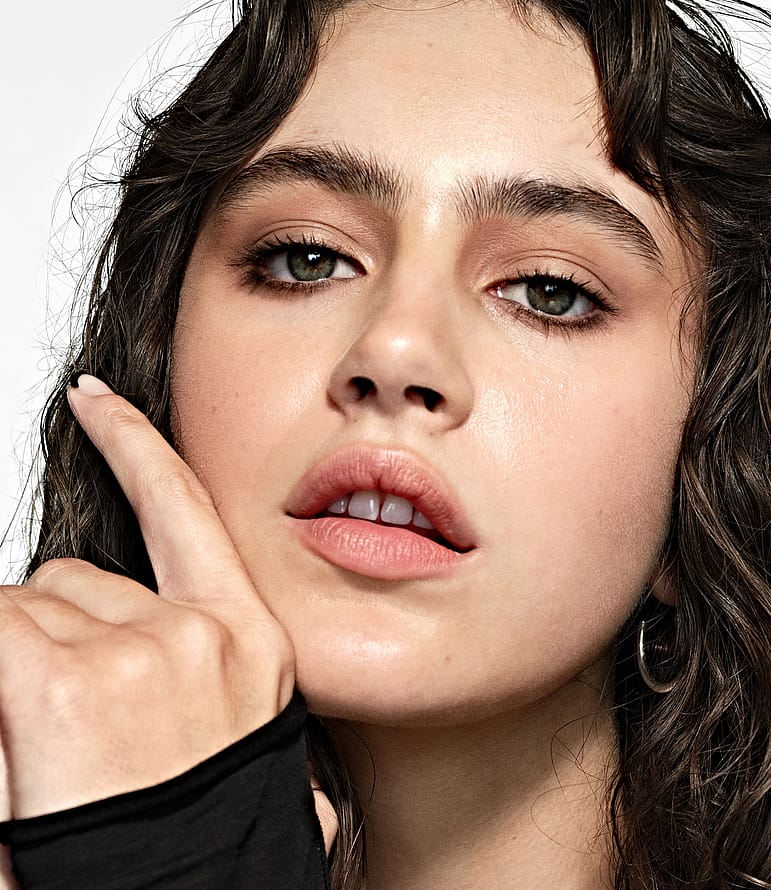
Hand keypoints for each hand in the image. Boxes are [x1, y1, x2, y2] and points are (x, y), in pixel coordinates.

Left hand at [0, 375, 298, 822]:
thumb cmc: (200, 838)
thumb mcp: (228, 735)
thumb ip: (196, 664)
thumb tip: (145, 631)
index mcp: (249, 642)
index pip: (184, 510)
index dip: (138, 448)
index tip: (98, 403)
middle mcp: (201, 633)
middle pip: (77, 578)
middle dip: (53, 631)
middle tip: (73, 725)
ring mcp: (137, 653)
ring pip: (24, 609)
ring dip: (17, 662)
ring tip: (54, 751)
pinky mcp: (62, 685)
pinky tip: (17, 708)